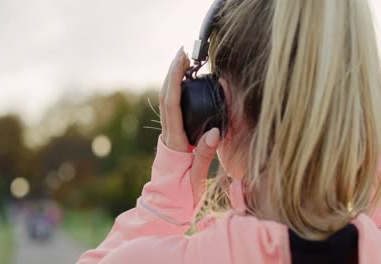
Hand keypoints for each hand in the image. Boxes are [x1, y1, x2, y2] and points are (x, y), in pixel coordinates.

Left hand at [159, 47, 220, 205]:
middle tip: (183, 53)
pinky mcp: (173, 138)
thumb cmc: (182, 194)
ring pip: (167, 102)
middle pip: (166, 97)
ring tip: (185, 63)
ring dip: (174, 80)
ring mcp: (169, 135)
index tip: (182, 61)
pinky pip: (172, 110)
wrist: (167, 204)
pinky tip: (186, 86)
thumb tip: (214, 131)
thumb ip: (204, 154)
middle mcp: (168, 135)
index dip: (175, 80)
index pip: (172, 104)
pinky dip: (177, 93)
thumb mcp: (196, 177)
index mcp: (175, 142)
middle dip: (173, 72)